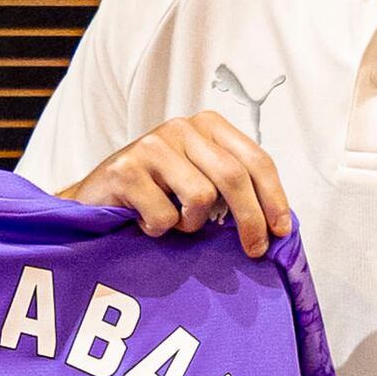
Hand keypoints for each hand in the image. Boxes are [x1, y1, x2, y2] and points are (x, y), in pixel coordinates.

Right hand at [66, 114, 291, 253]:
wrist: (95, 197)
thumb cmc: (157, 192)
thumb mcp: (200, 179)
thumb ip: (233, 187)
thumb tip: (276, 223)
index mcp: (207, 124)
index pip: (255, 160)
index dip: (273, 198)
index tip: (281, 230)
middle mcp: (181, 127)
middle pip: (234, 177)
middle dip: (250, 220)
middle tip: (253, 250)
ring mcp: (151, 145)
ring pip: (200, 198)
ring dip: (191, 223)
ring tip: (174, 220)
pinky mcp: (125, 169)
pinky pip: (164, 216)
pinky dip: (159, 230)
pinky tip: (144, 220)